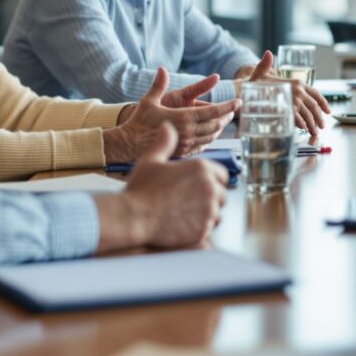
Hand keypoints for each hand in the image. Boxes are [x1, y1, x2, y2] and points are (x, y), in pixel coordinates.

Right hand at [106, 68, 238, 161]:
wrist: (129, 145)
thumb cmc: (139, 122)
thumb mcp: (149, 101)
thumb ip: (159, 84)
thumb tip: (162, 69)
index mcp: (183, 118)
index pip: (212, 111)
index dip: (227, 106)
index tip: (238, 102)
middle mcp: (188, 132)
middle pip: (216, 125)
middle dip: (227, 117)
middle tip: (234, 110)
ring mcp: (186, 145)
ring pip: (211, 137)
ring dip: (220, 128)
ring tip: (224, 121)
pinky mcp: (183, 153)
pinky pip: (203, 146)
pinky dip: (210, 139)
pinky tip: (211, 135)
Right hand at [120, 123, 227, 248]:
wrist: (133, 217)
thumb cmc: (141, 189)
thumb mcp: (151, 160)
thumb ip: (164, 142)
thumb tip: (168, 126)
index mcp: (201, 168)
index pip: (221, 174)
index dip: (211, 180)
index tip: (198, 186)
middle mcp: (210, 188)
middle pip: (221, 194)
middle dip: (209, 198)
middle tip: (189, 202)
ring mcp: (208, 210)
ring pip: (217, 213)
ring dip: (207, 214)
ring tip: (186, 214)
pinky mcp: (204, 229)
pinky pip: (209, 229)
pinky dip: (200, 228)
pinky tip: (184, 225)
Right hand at [241, 51, 331, 136]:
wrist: (244, 90)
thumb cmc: (254, 84)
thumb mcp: (262, 73)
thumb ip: (267, 66)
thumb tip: (268, 53)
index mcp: (296, 82)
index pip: (315, 93)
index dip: (323, 103)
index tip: (328, 111)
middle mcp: (298, 90)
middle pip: (313, 106)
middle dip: (319, 118)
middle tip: (321, 127)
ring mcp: (293, 100)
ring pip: (307, 115)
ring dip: (312, 125)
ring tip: (314, 132)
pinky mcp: (287, 109)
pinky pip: (297, 119)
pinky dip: (301, 125)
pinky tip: (302, 129)